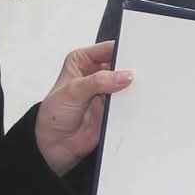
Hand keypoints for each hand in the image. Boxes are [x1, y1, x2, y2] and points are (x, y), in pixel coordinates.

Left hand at [33, 41, 132, 174]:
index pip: (108, 49)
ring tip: (140, 88)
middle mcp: (97, 74)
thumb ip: (98, 81)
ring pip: (127, 84)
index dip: (122, 50)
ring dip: (133, 87)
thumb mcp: (73, 91)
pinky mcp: (115, 108)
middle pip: (121, 66)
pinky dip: (134, 103)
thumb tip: (124, 76)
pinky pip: (129, 103)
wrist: (55, 145)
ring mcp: (107, 92)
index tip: (134, 55)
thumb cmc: (54, 114)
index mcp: (83, 61)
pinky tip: (138, 102)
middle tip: (138, 73)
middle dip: (130, 69)